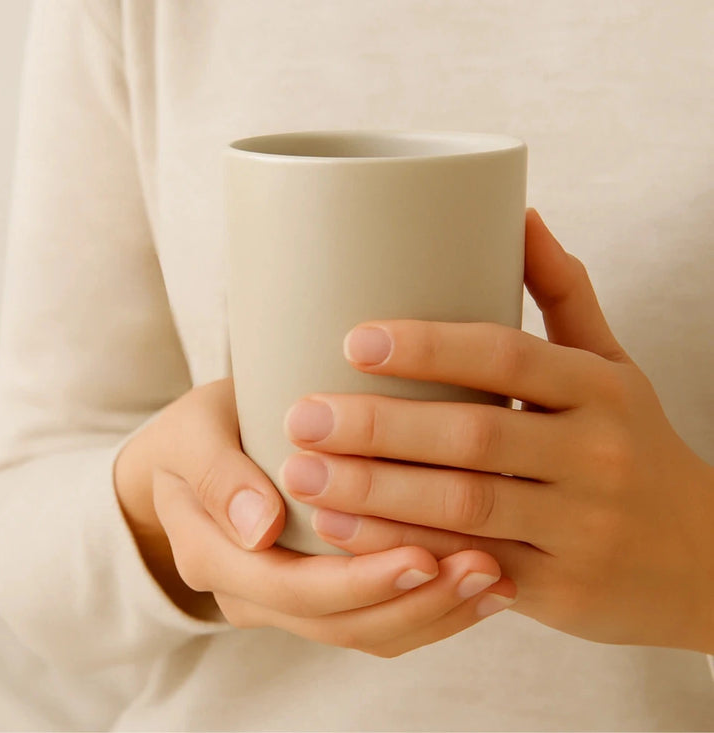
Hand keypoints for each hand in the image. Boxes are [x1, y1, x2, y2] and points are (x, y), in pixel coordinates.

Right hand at [114, 378, 516, 656]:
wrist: (183, 460)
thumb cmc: (193, 433)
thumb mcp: (190, 433)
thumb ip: (218, 474)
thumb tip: (261, 528)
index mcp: (213, 558)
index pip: (293, 589)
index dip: (361, 581)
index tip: (423, 553)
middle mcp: (250, 596)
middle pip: (341, 624)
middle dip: (416, 602)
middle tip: (484, 565)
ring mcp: (287, 603)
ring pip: (367, 633)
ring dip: (436, 612)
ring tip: (496, 577)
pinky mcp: (322, 595)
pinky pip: (379, 621)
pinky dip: (432, 608)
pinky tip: (486, 582)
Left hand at [279, 209, 713, 652]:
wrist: (706, 562)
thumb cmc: (634, 446)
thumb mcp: (612, 367)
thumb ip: (563, 292)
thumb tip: (518, 209)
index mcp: (601, 389)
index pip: (508, 357)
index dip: (429, 347)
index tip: (352, 339)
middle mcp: (595, 455)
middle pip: (473, 434)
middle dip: (378, 427)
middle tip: (301, 417)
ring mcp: (579, 526)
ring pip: (462, 506)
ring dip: (373, 491)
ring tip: (300, 473)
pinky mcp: (558, 588)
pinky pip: (464, 565)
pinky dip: (397, 547)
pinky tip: (336, 528)